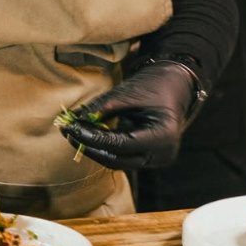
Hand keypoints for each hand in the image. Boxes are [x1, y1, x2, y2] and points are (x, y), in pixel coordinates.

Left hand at [57, 60, 205, 171]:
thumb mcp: (128, 93)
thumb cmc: (155, 84)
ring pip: (118, 161)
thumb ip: (102, 108)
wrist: (177, 84)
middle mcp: (162, 154)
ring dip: (95, 149)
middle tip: (68, 132)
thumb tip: (74, 121)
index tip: (71, 128)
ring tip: (75, 132)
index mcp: (163, 137)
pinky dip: (106, 147)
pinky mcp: (150, 158)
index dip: (92, 138)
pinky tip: (90, 135)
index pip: (119, 144)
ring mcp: (157, 159)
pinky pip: (123, 157)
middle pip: (117, 160)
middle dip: (90, 147)